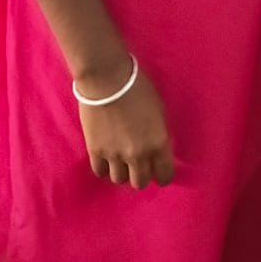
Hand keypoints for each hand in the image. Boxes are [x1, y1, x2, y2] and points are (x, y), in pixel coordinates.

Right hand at [76, 63, 174, 188]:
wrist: (107, 78)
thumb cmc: (138, 87)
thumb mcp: (159, 110)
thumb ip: (158, 134)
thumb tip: (157, 148)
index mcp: (158, 143)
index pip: (164, 176)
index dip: (163, 174)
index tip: (159, 169)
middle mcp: (138, 154)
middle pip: (140, 182)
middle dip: (142, 174)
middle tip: (140, 163)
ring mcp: (115, 154)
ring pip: (120, 180)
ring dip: (122, 171)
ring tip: (121, 159)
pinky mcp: (95, 151)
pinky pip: (101, 172)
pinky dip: (105, 167)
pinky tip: (107, 157)